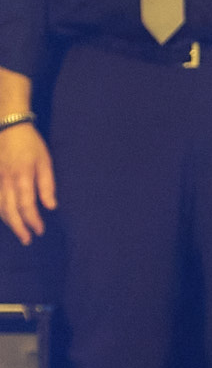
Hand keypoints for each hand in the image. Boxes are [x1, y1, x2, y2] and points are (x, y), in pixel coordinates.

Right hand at [0, 123, 54, 245]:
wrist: (8, 128)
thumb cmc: (31, 144)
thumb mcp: (45, 161)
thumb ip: (47, 185)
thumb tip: (51, 206)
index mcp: (22, 177)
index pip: (27, 205)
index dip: (33, 220)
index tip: (40, 230)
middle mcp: (7, 181)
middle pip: (10, 211)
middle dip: (19, 227)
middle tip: (28, 240)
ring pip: (0, 207)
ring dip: (9, 222)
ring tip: (19, 232)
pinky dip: (0, 211)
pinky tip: (7, 218)